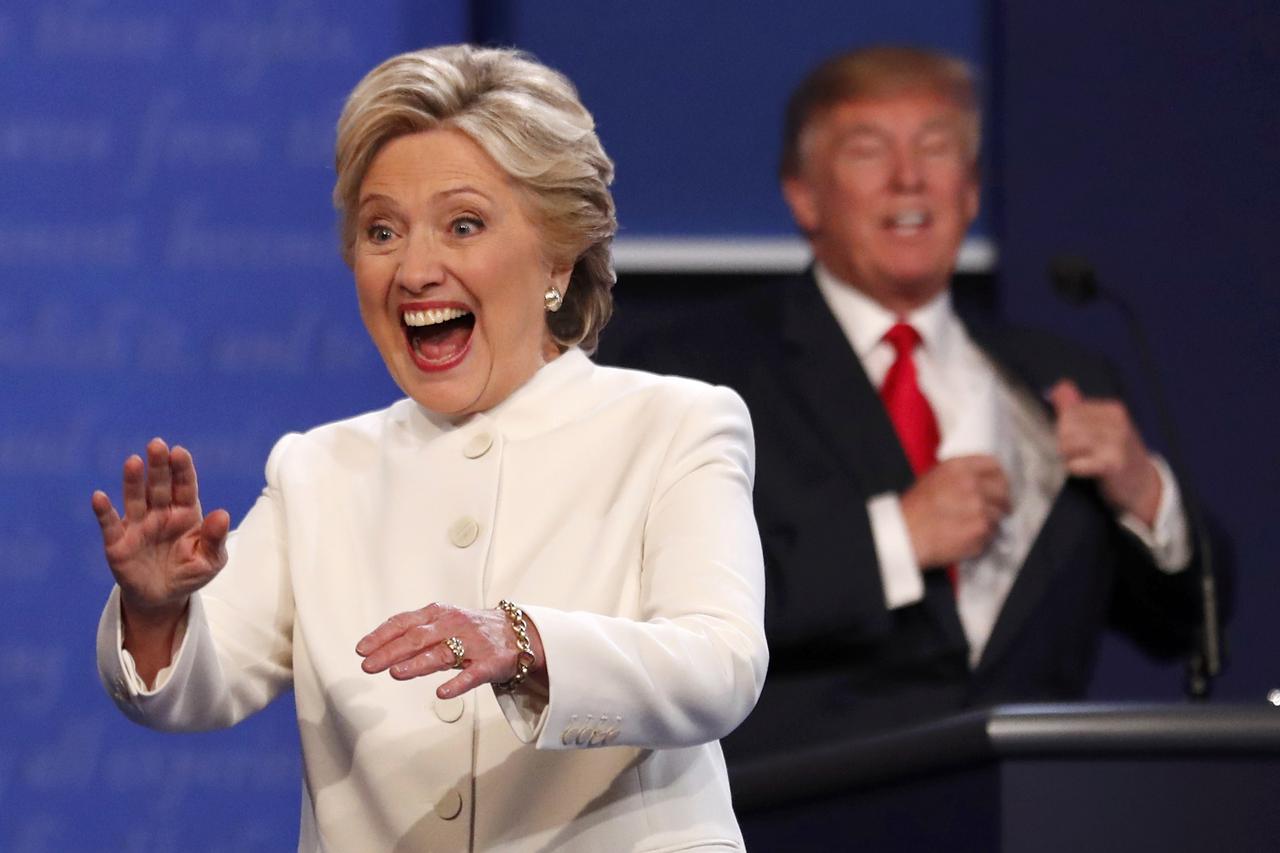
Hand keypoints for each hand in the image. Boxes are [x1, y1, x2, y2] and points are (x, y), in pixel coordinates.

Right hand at [91, 438, 229, 621]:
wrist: (162, 598)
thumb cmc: (190, 573)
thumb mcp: (210, 561)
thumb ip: (215, 539)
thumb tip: (223, 514)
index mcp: (186, 513)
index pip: (184, 486)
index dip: (182, 469)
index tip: (179, 452)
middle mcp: (160, 513)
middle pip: (159, 485)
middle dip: (158, 466)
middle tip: (157, 444)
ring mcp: (138, 525)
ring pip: (135, 498)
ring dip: (133, 480)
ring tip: (133, 461)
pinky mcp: (118, 542)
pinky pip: (110, 524)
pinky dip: (104, 511)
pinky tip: (99, 497)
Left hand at [356, 603, 545, 698]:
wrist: (518, 633)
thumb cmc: (473, 630)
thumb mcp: (443, 624)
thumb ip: (416, 634)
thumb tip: (379, 648)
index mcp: (439, 615)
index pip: (405, 622)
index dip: (382, 635)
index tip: (362, 649)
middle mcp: (454, 626)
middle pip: (418, 637)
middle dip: (391, 651)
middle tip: (369, 666)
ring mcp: (473, 644)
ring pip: (442, 653)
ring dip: (418, 663)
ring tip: (396, 673)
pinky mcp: (491, 662)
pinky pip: (473, 674)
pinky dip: (457, 683)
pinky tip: (442, 692)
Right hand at [900, 455, 1010, 566]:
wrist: (905, 533)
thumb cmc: (913, 509)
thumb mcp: (932, 477)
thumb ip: (959, 474)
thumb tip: (979, 478)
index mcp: (959, 467)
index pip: (994, 465)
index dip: (998, 477)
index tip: (997, 486)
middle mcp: (973, 484)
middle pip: (1003, 490)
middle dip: (1000, 501)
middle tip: (993, 509)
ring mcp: (979, 507)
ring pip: (998, 515)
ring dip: (989, 521)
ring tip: (968, 526)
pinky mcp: (981, 529)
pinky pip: (992, 534)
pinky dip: (982, 537)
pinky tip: (965, 536)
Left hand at [1047, 379, 1161, 524]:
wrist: (1143, 486)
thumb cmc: (1116, 455)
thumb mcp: (1102, 427)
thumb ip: (1077, 406)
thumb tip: (1058, 386)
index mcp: (1113, 410)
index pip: (1069, 411)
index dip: (1062, 428)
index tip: (1075, 441)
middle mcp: (1117, 423)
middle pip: (1065, 426)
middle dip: (1063, 443)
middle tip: (1077, 454)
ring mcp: (1117, 443)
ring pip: (1067, 443)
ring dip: (1067, 456)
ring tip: (1080, 461)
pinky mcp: (1112, 464)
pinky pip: (1075, 464)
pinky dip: (1073, 469)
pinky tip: (1084, 470)